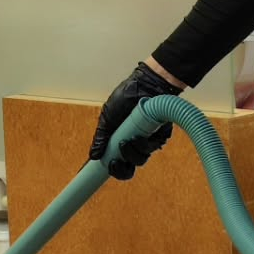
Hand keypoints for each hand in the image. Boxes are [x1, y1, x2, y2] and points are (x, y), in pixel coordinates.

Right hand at [89, 61, 182, 179]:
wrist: (144, 84)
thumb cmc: (125, 98)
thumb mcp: (107, 118)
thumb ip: (101, 137)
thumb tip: (93, 155)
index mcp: (120, 142)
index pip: (116, 163)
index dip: (112, 169)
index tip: (104, 169)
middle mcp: (134, 144)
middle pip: (130, 168)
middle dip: (121, 170)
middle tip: (114, 163)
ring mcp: (147, 141)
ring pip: (141, 159)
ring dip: (131, 154)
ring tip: (125, 142)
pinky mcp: (160, 135)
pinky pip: (152, 147)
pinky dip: (143, 144)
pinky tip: (136, 136)